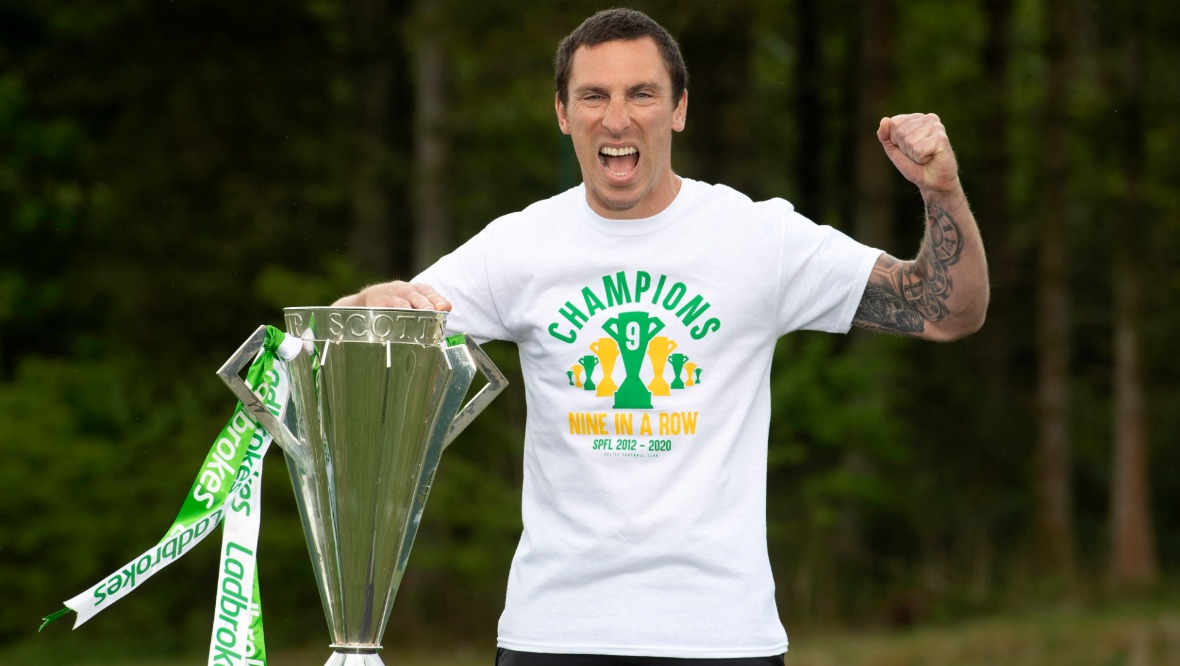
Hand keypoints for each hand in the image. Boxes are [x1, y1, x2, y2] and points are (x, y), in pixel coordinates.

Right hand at [333, 280, 451, 310]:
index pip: (431, 293)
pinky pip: (388, 311)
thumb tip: (447, 309)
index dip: (438, 300)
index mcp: (420, 289)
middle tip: (432, 311)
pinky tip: (398, 324)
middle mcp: (408, 290)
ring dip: (411, 311)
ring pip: (404, 304)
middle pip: (419, 297)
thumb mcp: (417, 298)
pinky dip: (393, 317)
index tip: (444, 308)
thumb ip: (432, 303)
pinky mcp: (381, 304)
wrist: (373, 295)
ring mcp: (394, 297)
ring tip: (416, 318)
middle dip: (426, 304)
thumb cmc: (402, 299)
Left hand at [877, 113, 959, 194]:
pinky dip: (921, 159)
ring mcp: (936, 127)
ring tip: (924, 157)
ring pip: (909, 141)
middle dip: (905, 148)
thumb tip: (884, 120)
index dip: (896, 140)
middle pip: (901, 132)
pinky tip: (930, 158)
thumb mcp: (894, 149)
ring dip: (913, 154)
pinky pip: (919, 149)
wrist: (932, 182)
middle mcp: (928, 118)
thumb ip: (885, 135)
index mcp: (916, 118)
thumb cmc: (914, 165)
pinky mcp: (941, 138)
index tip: (907, 148)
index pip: (894, 122)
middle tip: (917, 154)